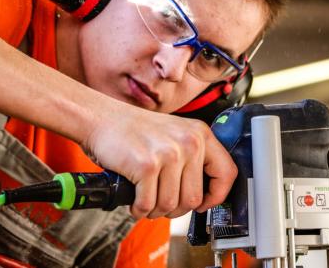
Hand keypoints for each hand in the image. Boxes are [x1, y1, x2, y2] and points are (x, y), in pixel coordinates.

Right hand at [83, 102, 236, 218]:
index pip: (227, 173)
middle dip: (176, 209)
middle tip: (161, 204)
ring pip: (171, 205)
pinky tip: (134, 200)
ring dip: (155, 210)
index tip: (204, 203)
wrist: (101, 118)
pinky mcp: (146, 166)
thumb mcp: (175, 134)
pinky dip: (139, 209)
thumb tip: (205, 195)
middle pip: (194, 198)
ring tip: (146, 200)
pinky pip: (148, 204)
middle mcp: (189, 142)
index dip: (217, 196)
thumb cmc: (135, 130)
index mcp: (200, 134)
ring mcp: (168, 154)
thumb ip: (194, 158)